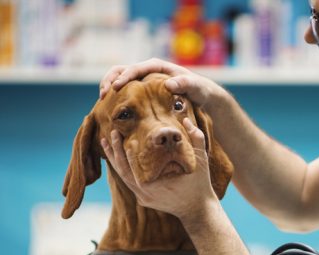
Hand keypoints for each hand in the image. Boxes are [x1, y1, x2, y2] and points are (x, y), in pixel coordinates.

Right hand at [99, 58, 221, 110]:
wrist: (201, 95)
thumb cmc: (199, 90)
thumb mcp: (195, 87)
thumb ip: (184, 84)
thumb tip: (169, 83)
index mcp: (157, 66)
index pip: (136, 68)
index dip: (124, 76)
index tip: (116, 87)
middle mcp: (148, 70)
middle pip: (122, 70)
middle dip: (110, 80)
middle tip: (102, 95)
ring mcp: (143, 80)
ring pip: (120, 79)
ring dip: (109, 88)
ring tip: (102, 101)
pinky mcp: (143, 90)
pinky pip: (125, 91)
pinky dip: (116, 97)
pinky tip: (111, 108)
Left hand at [101, 118, 217, 221]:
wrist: (197, 210)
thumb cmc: (199, 186)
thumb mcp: (201, 163)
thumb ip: (196, 139)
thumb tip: (185, 119)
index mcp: (156, 186)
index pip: (134, 167)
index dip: (125, 152)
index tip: (122, 136)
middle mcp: (146, 194)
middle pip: (123, 172)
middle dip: (115, 152)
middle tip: (111, 134)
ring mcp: (143, 198)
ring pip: (123, 177)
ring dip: (114, 159)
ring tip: (106, 142)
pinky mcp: (143, 199)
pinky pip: (128, 182)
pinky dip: (122, 168)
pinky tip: (116, 156)